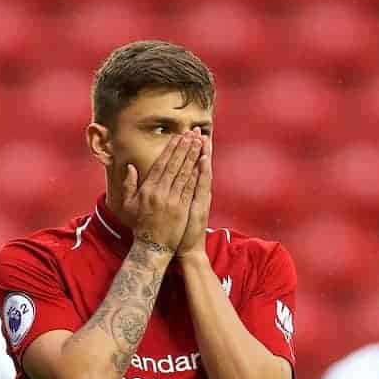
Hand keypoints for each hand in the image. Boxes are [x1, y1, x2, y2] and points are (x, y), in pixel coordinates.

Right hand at [121, 131, 203, 252]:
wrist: (152, 247)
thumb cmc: (140, 226)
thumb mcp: (128, 205)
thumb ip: (128, 185)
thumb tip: (130, 167)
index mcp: (147, 189)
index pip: (161, 164)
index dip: (170, 149)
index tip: (178, 136)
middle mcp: (159, 193)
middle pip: (174, 165)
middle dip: (184, 147)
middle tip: (192, 133)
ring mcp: (171, 200)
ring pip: (184, 173)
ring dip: (192, 156)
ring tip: (199, 142)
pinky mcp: (181, 208)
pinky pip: (190, 188)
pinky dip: (196, 174)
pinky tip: (202, 162)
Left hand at [176, 134, 212, 263]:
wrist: (187, 248)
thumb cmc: (178, 230)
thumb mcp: (178, 210)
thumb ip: (176, 194)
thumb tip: (174, 181)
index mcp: (188, 192)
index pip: (190, 167)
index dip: (189, 152)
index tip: (189, 135)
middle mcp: (196, 192)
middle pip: (197, 166)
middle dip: (197, 148)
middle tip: (198, 129)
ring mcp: (200, 198)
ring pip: (202, 172)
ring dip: (203, 155)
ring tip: (203, 138)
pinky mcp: (200, 206)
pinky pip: (201, 187)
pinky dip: (203, 173)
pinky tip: (203, 161)